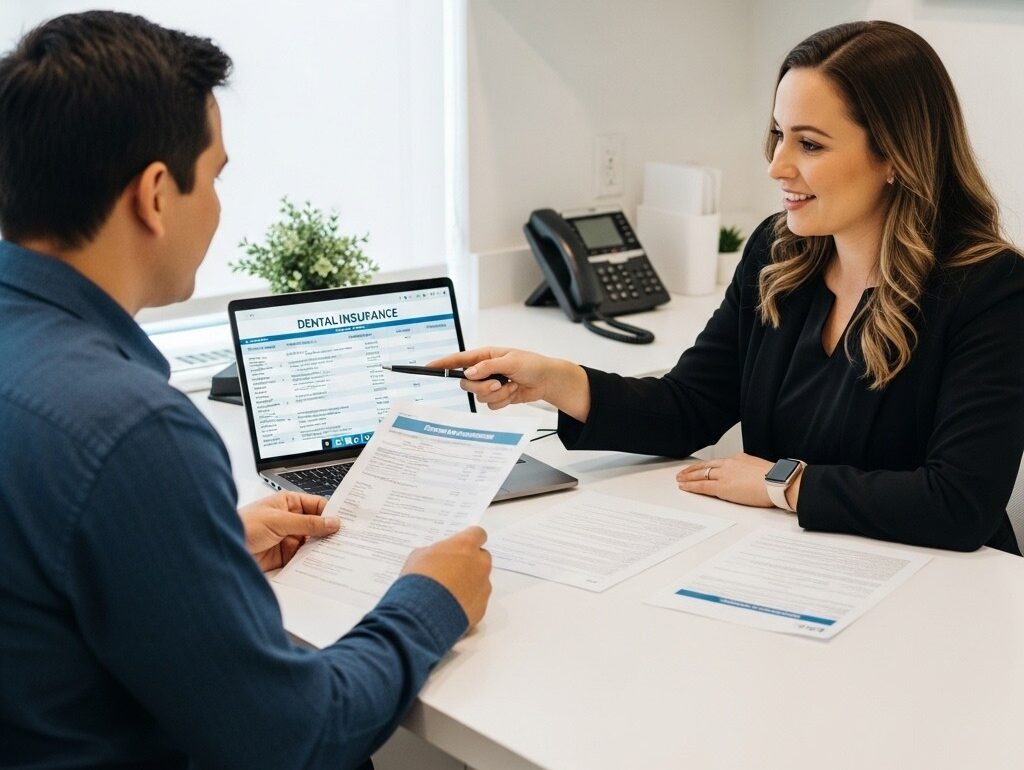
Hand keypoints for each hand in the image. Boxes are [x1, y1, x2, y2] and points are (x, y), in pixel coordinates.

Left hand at [239, 491, 338, 571]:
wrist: (223, 550)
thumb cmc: (244, 526)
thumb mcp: (279, 521)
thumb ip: (308, 523)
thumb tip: (332, 522)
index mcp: (288, 503)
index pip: (317, 506)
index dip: (332, 513)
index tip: (347, 521)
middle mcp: (290, 520)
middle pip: (317, 526)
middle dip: (329, 532)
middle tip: (346, 539)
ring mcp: (287, 538)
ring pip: (312, 543)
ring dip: (321, 548)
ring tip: (338, 552)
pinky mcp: (284, 556)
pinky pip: (303, 558)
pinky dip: (312, 561)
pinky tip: (322, 563)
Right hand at [400, 526, 491, 627]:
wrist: (422, 613)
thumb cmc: (419, 578)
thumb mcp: (419, 556)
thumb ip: (436, 552)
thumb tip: (439, 558)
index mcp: (466, 545)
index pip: (478, 534)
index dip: (469, 540)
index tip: (461, 546)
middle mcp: (480, 564)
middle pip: (482, 558)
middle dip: (470, 563)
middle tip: (452, 571)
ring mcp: (483, 586)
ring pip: (481, 581)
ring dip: (469, 584)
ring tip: (448, 593)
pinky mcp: (482, 608)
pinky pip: (477, 601)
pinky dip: (467, 602)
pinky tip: (451, 607)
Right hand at [428, 347, 589, 420]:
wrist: (547, 380)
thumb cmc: (532, 364)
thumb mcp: (510, 361)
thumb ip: (488, 367)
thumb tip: (469, 373)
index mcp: (485, 356)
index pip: (459, 360)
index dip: (443, 363)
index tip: (429, 367)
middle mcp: (485, 370)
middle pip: (467, 384)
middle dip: (482, 387)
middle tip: (498, 383)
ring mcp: (491, 384)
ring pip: (480, 397)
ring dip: (497, 394)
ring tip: (512, 385)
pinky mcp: (498, 396)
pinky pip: (491, 405)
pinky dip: (504, 401)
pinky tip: (514, 392)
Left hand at [675, 453, 777, 508]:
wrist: (778, 482)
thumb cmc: (776, 479)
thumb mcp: (760, 469)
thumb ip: (750, 471)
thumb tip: (749, 477)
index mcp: (739, 459)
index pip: (718, 462)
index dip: (707, 466)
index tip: (701, 468)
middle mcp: (729, 464)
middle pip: (706, 466)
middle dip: (693, 470)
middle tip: (683, 473)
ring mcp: (725, 475)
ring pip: (701, 475)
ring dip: (689, 477)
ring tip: (680, 479)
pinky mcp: (723, 487)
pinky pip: (702, 486)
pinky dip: (692, 486)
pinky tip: (684, 487)